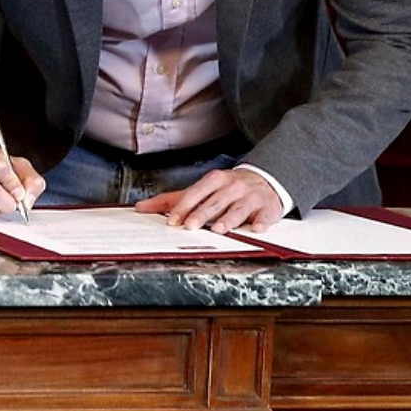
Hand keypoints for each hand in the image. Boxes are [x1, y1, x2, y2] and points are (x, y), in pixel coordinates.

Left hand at [134, 168, 281, 232]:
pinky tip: (256, 229)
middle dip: (202, 214)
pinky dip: (261, 222)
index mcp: (215, 180)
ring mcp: (251, 197)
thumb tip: (142, 207)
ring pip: (238, 209)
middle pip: (215, 202)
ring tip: (219, 229)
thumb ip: (174, 199)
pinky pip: (265, 216)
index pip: (196, 193)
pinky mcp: (268, 208)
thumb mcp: (202, 188)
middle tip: (190, 226)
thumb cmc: (228, 188)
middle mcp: (232, 187)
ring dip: (229, 219)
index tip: (172, 220)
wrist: (266, 180)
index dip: (184, 207)